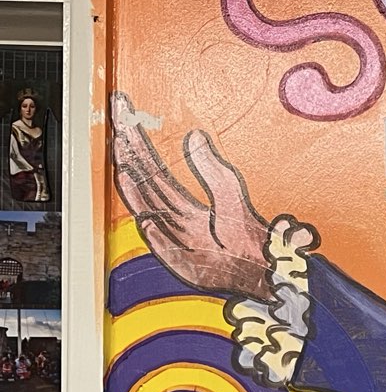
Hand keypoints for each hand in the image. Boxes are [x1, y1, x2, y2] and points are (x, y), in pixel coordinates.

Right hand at [111, 92, 275, 300]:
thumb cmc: (248, 237)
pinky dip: (156, 234)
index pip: (154, 171)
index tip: (127, 122)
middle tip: (118, 128)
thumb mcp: (230, 192)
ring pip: (150, 210)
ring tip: (121, 163)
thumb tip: (195, 136)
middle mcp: (173, 221)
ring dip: (134, 189)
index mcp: (182, 206)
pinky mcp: (185, 262)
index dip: (140, 147)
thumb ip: (210, 169)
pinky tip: (146, 218)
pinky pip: (166, 247)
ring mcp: (176, 240)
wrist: (262, 268)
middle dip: (131, 156)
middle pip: (147, 185)